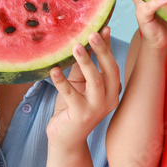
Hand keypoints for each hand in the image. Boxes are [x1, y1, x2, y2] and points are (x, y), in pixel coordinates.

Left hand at [47, 27, 120, 150]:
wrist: (66, 139)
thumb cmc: (72, 108)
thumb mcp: (79, 83)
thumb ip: (82, 66)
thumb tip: (83, 41)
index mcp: (112, 90)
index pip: (112, 64)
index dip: (107, 46)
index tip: (104, 27)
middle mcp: (109, 99)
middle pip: (110, 71)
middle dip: (102, 50)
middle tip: (92, 33)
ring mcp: (97, 109)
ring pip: (95, 81)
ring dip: (86, 62)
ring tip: (76, 46)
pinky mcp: (81, 116)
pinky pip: (71, 95)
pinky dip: (62, 82)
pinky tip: (54, 70)